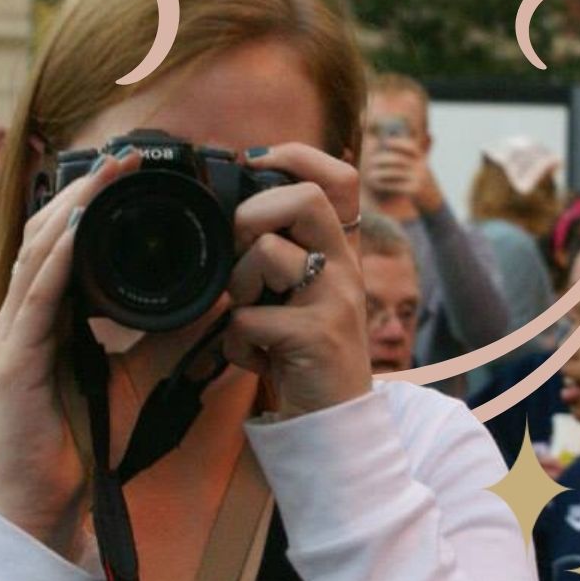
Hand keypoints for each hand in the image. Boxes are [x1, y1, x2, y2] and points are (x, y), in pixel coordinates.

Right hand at [0, 147, 140, 559]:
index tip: (132, 171)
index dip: (93, 203)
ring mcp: (13, 336)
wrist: (54, 505)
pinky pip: (33, 300)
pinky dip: (54, 261)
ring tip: (105, 177)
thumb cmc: (87, 442)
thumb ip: (169, 336)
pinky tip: (75, 232)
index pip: (66, 243)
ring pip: (35, 255)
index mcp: (52, 316)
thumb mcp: (140, 377)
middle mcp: (26, 317)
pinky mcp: (12, 362)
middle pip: (46, 235)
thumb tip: (217, 299)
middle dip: (83, 192)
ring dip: (70, 211)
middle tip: (124, 159)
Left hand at [224, 144, 371, 418]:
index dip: (295, 155)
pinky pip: (250, 318)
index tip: (252, 161)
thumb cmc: (302, 355)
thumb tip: (232, 213)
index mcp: (340, 251)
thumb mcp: (299, 295)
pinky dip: (238, 342)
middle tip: (241, 251)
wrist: (333, 425)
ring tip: (250, 318)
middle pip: (304, 198)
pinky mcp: (318, 337)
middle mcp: (346, 269)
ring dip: (238, 288)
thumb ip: (277, 254)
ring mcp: (337, 301)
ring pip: (267, 255)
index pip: (338, 177)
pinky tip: (256, 358)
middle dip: (253, 215)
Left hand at [364, 135, 442, 213]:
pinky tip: (377, 184)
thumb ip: (406, 156)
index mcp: (421, 159)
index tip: (385, 142)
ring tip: (371, 174)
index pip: (411, 147)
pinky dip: (385, 184)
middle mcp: (421, 167)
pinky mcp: (414, 190)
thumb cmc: (418, 179)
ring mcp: (418, 179)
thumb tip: (387, 145)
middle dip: (384, 159)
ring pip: (395, 173)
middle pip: (399, 160)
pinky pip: (396, 186)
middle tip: (372, 160)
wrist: (432, 198)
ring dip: (381, 173)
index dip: (398, 142)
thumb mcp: (417, 165)